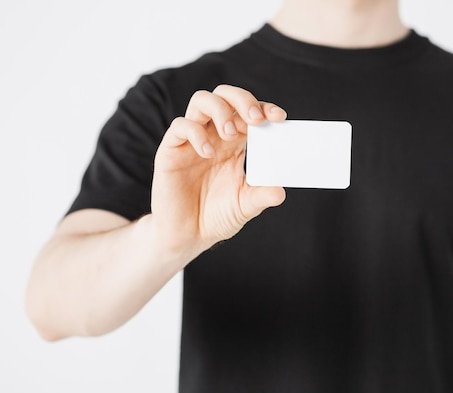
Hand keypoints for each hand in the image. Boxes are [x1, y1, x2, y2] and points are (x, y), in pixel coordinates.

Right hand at [150, 84, 286, 260]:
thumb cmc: (216, 217)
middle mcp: (213, 136)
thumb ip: (261, 196)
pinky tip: (207, 152)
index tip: (279, 117)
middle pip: (225, 95)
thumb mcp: (244, 206)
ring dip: (220, 110)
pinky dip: (196, 133)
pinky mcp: (171, 151)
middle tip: (255, 119)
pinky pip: (180, 126)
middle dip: (242, 100)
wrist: (187, 237)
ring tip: (231, 134)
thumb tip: (281, 191)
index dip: (264, 108)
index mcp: (234, 144)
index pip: (249, 113)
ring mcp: (191, 141)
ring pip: (201, 101)